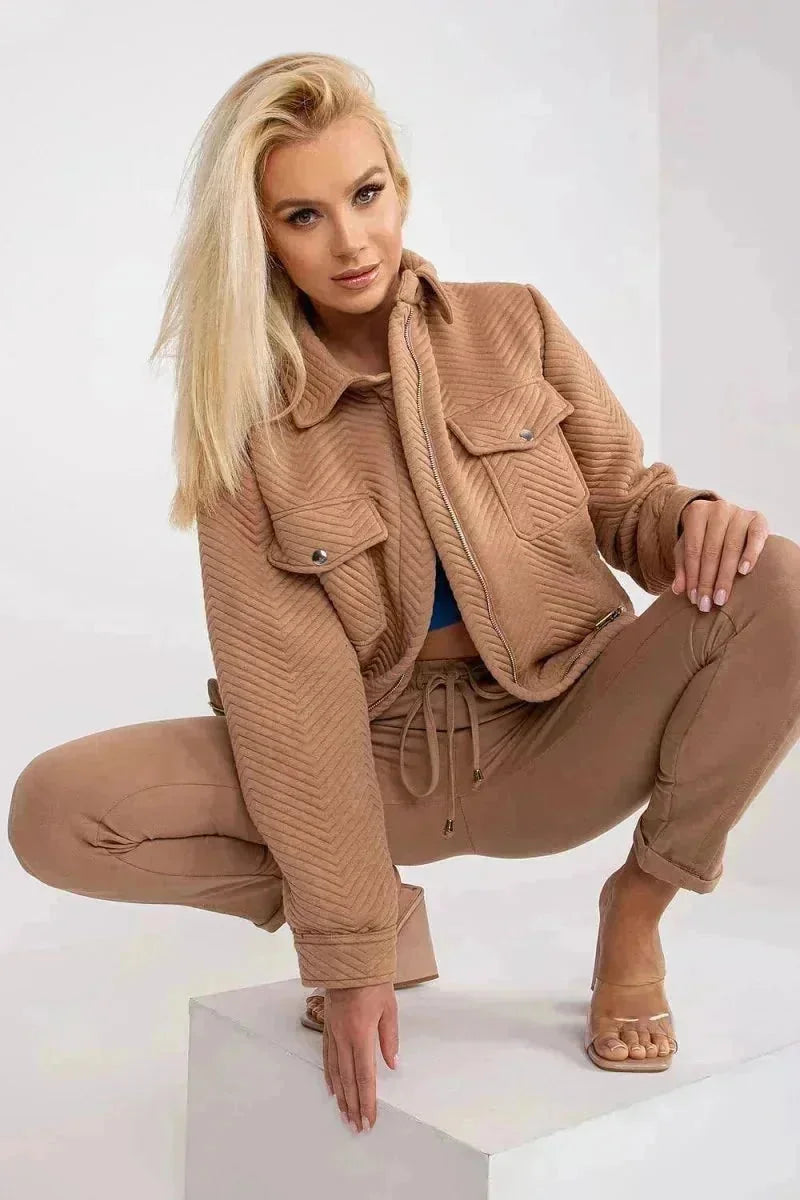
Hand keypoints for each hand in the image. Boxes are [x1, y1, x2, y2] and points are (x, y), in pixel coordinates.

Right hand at [322, 981, 398, 1132]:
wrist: (348, 960)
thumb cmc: (373, 982)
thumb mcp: (390, 1008)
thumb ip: (390, 1038)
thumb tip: (392, 1064)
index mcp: (361, 1034)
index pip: (365, 1076)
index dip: (367, 1100)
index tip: (369, 1119)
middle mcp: (344, 1038)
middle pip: (348, 1079)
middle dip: (353, 1105)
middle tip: (356, 1126)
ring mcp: (332, 1034)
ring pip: (335, 1072)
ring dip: (341, 1096)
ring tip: (344, 1115)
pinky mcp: (327, 1028)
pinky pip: (327, 1057)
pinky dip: (329, 1076)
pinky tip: (332, 1089)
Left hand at [672, 498, 769, 609]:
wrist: (729, 517)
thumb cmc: (704, 535)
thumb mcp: (688, 546)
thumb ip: (683, 566)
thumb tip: (678, 589)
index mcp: (696, 512)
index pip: (692, 549)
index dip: (692, 576)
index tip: (693, 599)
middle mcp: (718, 509)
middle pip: (711, 550)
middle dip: (707, 581)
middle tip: (706, 604)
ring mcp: (739, 512)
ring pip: (731, 547)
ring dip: (725, 576)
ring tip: (721, 597)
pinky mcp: (758, 519)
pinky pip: (755, 537)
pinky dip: (750, 554)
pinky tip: (743, 571)